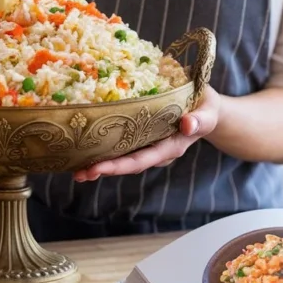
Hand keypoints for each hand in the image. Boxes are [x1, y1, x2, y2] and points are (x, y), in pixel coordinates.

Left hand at [72, 85, 221, 181]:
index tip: (98, 168)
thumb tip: (187, 124)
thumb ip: (201, 119)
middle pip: (127, 164)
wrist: (206, 110)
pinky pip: (122, 145)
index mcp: (171, 147)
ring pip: (122, 157)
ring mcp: (148, 145)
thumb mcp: (208, 112)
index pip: (141, 159)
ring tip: (75, 167)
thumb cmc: (206, 108)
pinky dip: (104, 148)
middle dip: (103, 169)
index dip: (119, 165)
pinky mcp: (142, 137)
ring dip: (99, 163)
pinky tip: (85, 148)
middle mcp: (156, 150)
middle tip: (78, 173)